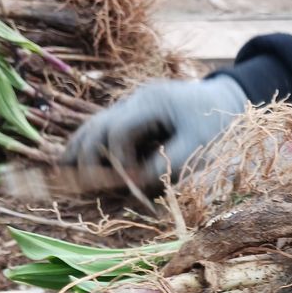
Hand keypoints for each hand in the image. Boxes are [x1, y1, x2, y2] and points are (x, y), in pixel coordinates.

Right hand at [63, 75, 247, 184]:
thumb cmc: (217, 126)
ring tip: (65, 181)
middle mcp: (133, 102)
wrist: (226, 102)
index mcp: (152, 102)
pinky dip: (86, 152)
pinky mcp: (128, 122)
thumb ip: (166, 165)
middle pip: (96, 128)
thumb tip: (131, 184)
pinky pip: (98, 135)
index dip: (118, 162)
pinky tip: (70, 170)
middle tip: (90, 191)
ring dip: (78, 156)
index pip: (119, 131)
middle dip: (89, 161)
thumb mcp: (198, 147)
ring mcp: (127, 110)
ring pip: (90, 130)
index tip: (129, 186)